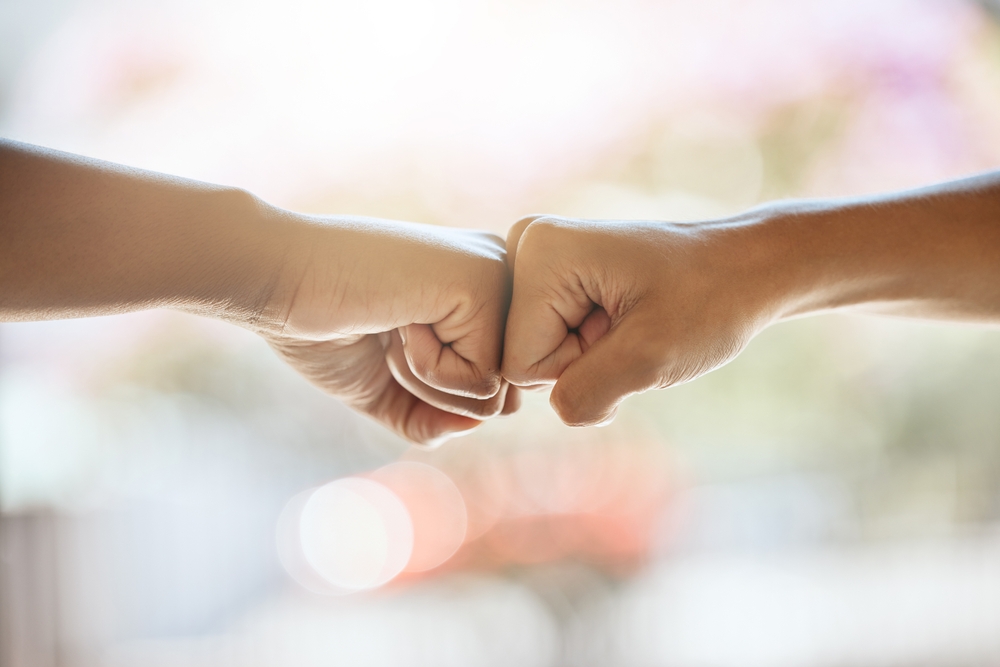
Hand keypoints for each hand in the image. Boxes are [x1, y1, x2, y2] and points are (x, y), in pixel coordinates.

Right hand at [262, 215, 518, 445]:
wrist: (280, 278)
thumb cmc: (327, 328)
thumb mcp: (390, 389)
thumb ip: (436, 418)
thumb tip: (476, 426)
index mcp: (487, 296)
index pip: (497, 392)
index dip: (434, 396)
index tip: (391, 341)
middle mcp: (503, 281)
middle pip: (504, 400)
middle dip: (436, 395)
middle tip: (391, 336)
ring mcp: (499, 279)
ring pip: (496, 396)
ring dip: (427, 381)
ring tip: (394, 324)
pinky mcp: (485, 286)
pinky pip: (481, 380)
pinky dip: (426, 369)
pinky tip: (399, 319)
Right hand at [501, 214, 778, 426]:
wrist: (747, 265)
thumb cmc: (709, 301)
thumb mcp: (649, 358)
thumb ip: (585, 394)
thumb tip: (558, 410)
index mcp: (540, 251)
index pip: (521, 362)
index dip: (578, 366)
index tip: (626, 329)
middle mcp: (524, 244)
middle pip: (521, 355)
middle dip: (580, 360)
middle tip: (632, 324)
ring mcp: (537, 257)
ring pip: (535, 352)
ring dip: (588, 354)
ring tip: (631, 319)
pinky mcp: (550, 272)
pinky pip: (548, 339)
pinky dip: (590, 344)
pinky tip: (623, 317)